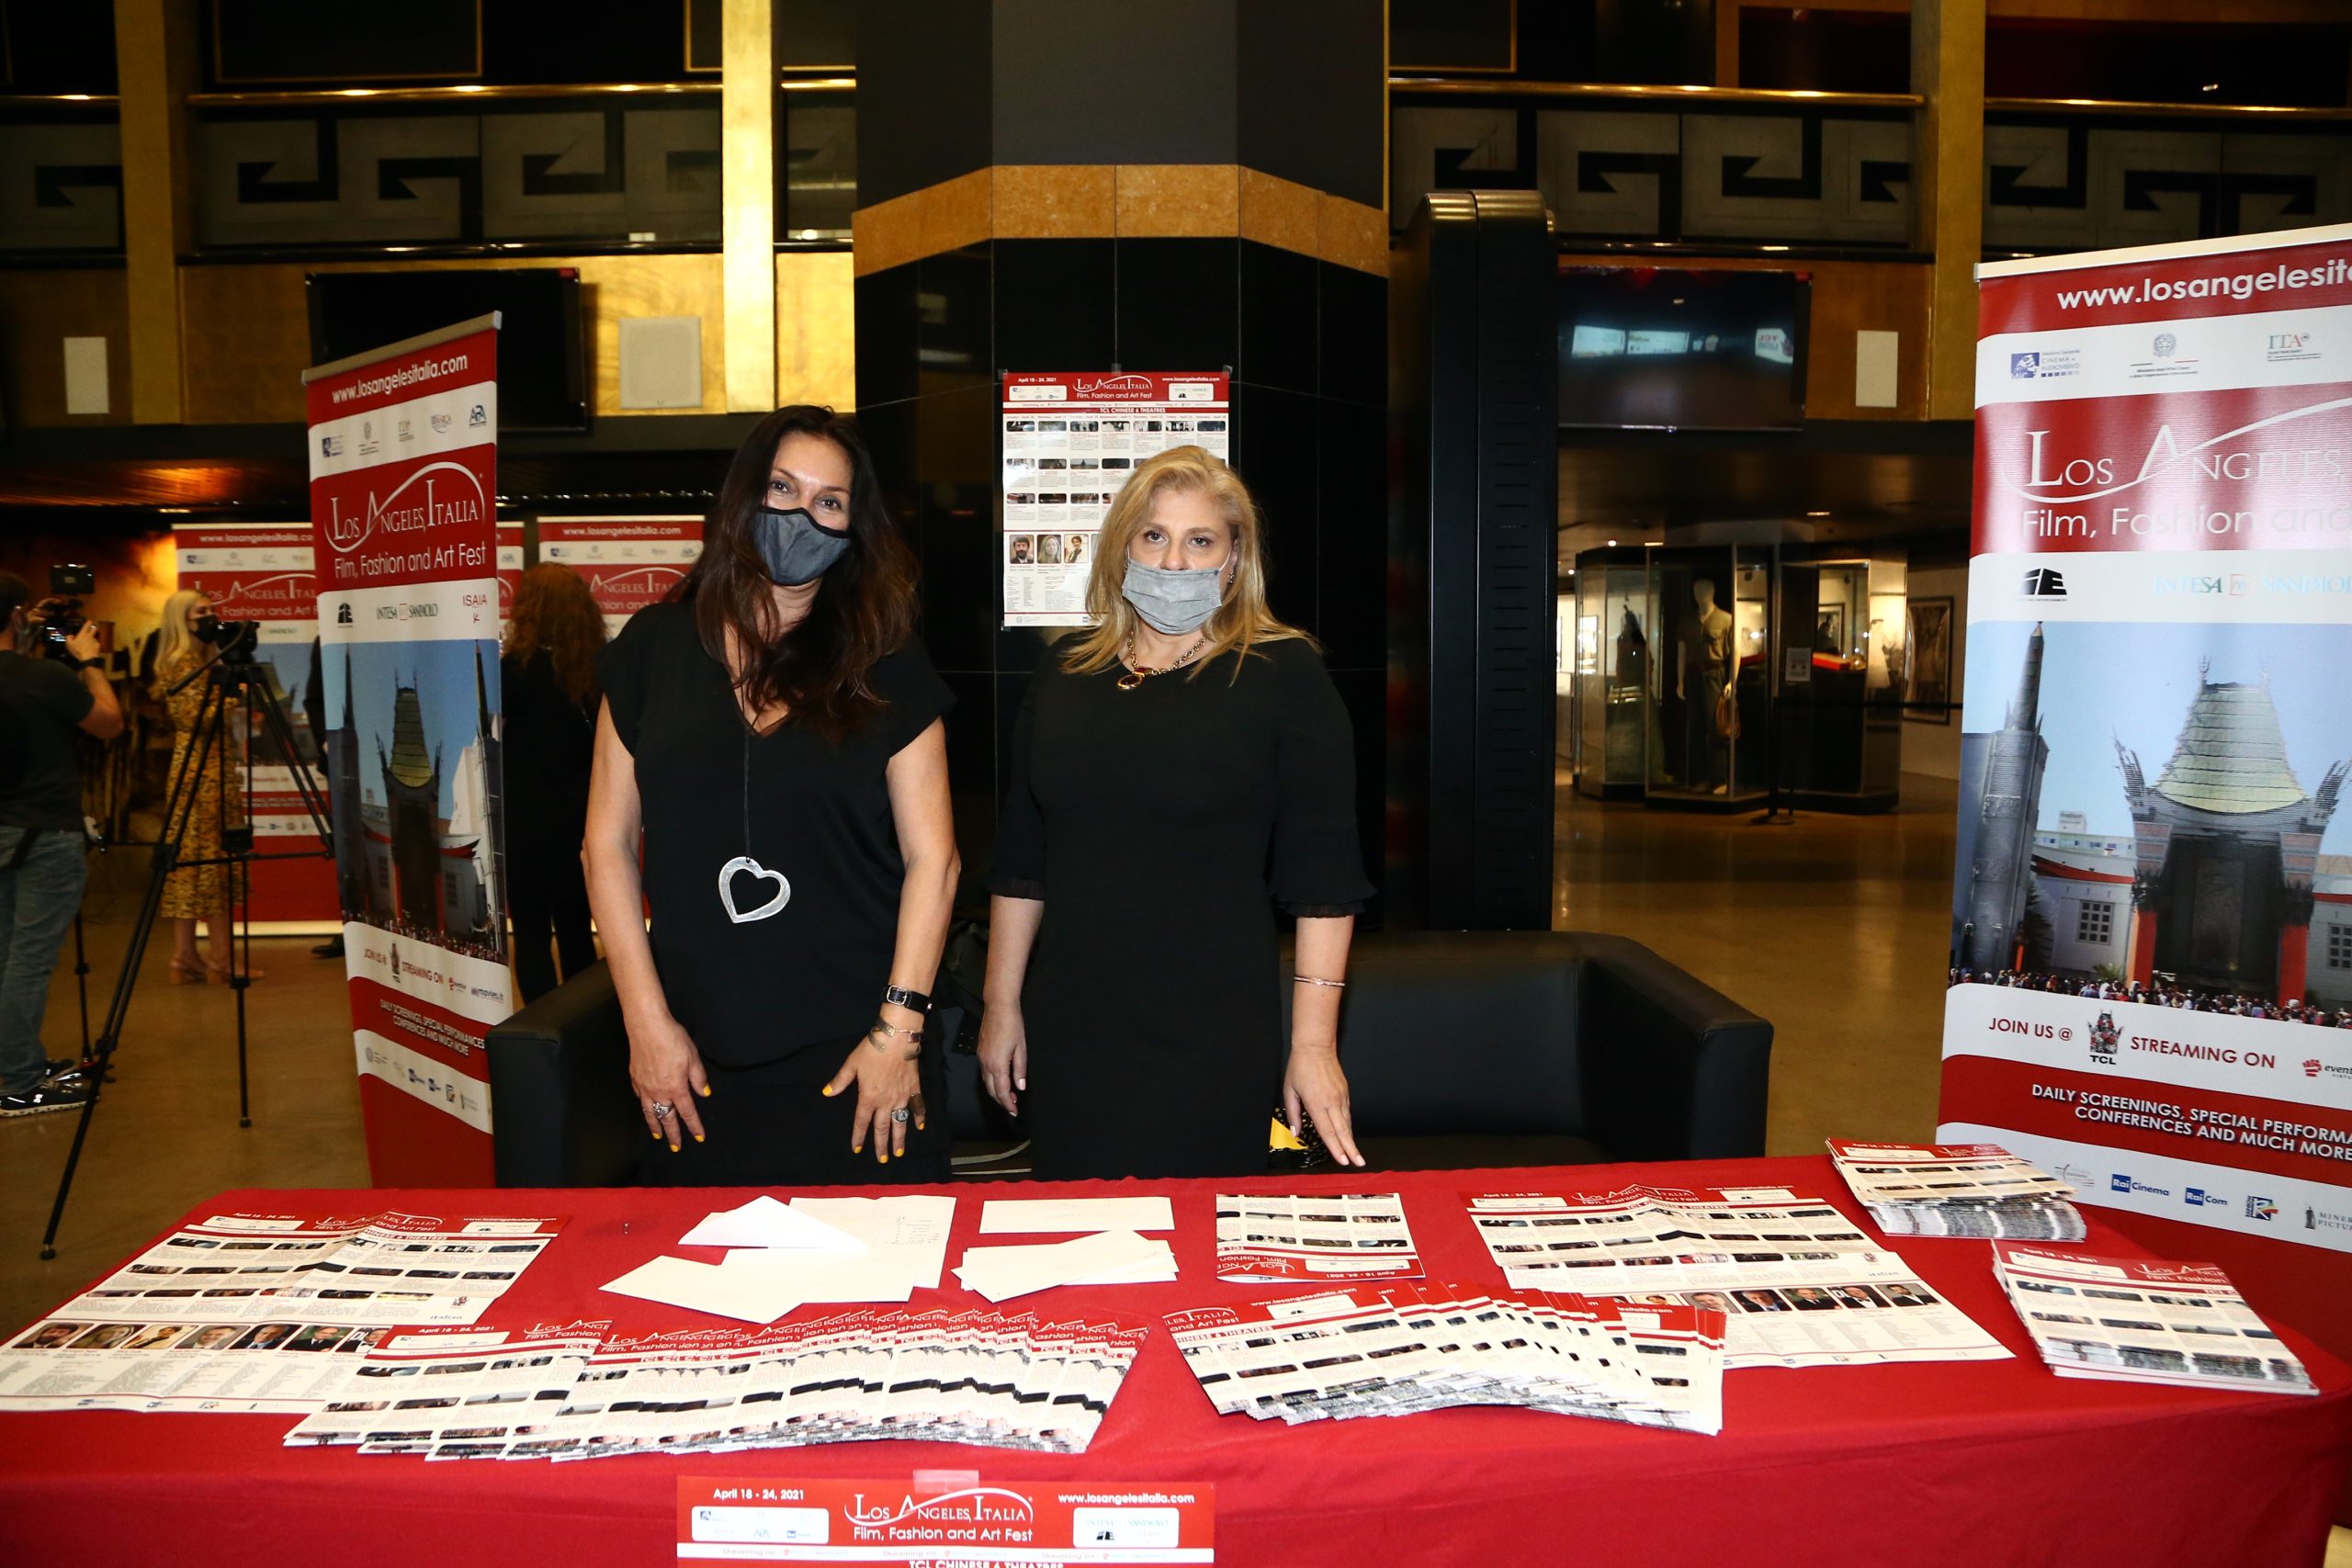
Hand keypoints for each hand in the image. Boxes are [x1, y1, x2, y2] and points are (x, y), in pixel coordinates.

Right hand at [65, 623, 103, 665]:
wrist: (88, 658)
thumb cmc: (78, 650)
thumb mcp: (69, 644)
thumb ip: (69, 638)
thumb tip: (70, 635)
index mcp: (83, 634)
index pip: (87, 625)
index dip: (88, 622)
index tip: (89, 621)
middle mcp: (90, 636)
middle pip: (94, 629)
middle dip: (93, 628)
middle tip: (91, 629)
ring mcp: (95, 640)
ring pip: (94, 637)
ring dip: (92, 639)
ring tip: (88, 644)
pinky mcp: (98, 646)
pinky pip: (96, 644)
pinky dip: (94, 645)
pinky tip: (91, 649)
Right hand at [627, 1013, 709, 1151]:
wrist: (647, 1027)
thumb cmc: (673, 1039)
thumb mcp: (693, 1058)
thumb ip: (698, 1078)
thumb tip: (704, 1094)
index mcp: (677, 1088)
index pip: (687, 1113)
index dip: (694, 1126)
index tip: (698, 1137)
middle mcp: (659, 1092)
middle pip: (667, 1118)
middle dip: (673, 1134)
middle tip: (675, 1147)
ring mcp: (644, 1087)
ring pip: (650, 1112)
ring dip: (655, 1126)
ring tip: (658, 1136)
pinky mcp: (634, 1078)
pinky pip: (640, 1098)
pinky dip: (644, 1107)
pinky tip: (646, 1109)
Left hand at [825, 1027, 923, 1165]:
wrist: (897, 1038)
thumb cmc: (872, 1050)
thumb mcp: (852, 1064)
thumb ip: (840, 1081)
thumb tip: (827, 1093)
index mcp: (868, 1097)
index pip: (861, 1122)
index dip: (858, 1136)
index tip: (857, 1149)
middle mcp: (885, 1102)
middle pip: (882, 1128)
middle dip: (881, 1146)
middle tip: (882, 1160)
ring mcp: (902, 1097)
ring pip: (900, 1123)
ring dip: (899, 1139)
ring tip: (899, 1152)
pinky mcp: (914, 1089)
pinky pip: (917, 1107)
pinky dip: (919, 1117)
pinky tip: (920, 1127)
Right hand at [976, 1003, 1026, 1116]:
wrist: (998, 1007)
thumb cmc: (1013, 1025)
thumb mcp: (1022, 1048)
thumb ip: (1020, 1070)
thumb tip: (1020, 1087)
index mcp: (997, 1064)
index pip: (1002, 1091)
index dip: (1008, 1104)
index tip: (1015, 1111)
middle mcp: (986, 1064)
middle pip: (991, 1090)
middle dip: (1002, 1101)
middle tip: (1013, 1107)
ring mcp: (981, 1058)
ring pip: (986, 1083)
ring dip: (997, 1092)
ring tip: (1010, 1096)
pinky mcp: (980, 1053)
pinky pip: (984, 1073)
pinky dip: (992, 1082)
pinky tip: (1001, 1081)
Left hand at [1284, 1043, 1364, 1166]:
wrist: (1316, 1047)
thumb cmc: (1300, 1067)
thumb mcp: (1289, 1090)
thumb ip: (1293, 1113)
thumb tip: (1295, 1131)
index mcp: (1316, 1103)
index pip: (1327, 1131)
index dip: (1335, 1148)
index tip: (1342, 1161)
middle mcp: (1331, 1101)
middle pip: (1343, 1131)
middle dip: (1351, 1149)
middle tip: (1358, 1163)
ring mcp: (1340, 1096)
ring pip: (1347, 1123)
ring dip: (1351, 1140)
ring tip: (1356, 1154)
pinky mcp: (1345, 1091)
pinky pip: (1347, 1112)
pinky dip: (1348, 1125)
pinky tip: (1348, 1134)